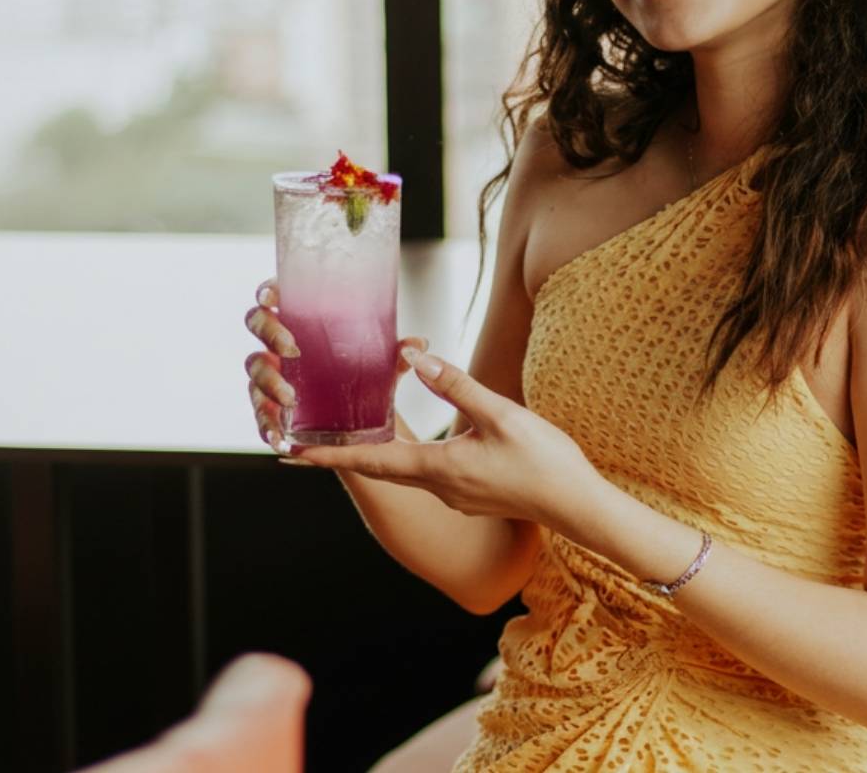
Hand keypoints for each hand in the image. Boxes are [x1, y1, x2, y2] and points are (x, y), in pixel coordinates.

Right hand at [243, 277, 424, 452]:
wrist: (351, 410)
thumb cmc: (357, 369)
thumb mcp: (377, 360)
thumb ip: (394, 352)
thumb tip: (419, 345)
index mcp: (297, 319)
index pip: (272, 296)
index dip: (266, 293)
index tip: (274, 298)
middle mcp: (276, 343)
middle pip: (256, 326)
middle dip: (269, 334)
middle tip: (293, 350)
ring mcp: (269, 374)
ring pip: (254, 371)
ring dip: (269, 383)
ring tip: (290, 398)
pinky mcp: (270, 407)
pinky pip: (261, 414)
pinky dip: (267, 426)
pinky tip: (279, 437)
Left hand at [290, 351, 602, 531]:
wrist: (577, 505)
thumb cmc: (544, 461)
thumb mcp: (500, 414)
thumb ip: (457, 386)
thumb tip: (416, 360)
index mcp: (438, 468)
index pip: (370, 459)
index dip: (328, 454)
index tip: (289, 453)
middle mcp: (439, 487)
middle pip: (380, 466)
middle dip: (343, 452)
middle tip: (305, 443)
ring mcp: (455, 494)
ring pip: (405, 470)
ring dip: (378, 452)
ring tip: (356, 430)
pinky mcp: (471, 494)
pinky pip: (429, 473)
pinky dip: (409, 456)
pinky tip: (415, 443)